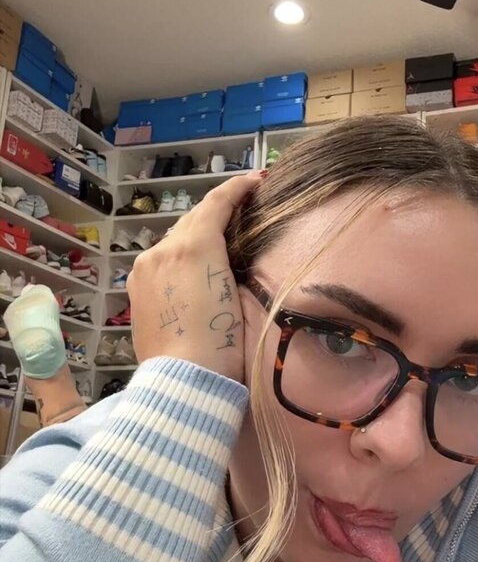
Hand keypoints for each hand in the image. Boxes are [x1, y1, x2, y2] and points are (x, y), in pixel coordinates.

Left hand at [128, 171, 262, 380]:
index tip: (257, 181)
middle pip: (193, 219)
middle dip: (217, 212)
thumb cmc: (223, 341)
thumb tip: (229, 248)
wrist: (186, 380)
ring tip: (219, 245)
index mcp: (192, 245)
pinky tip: (191, 273)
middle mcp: (163, 249)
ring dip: (196, 237)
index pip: (216, 203)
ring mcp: (144, 270)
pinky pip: (160, 263)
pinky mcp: (135, 290)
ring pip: (175, 241)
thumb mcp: (239, 293)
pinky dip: (178, 259)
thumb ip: (232, 256)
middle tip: (242, 212)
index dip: (238, 188)